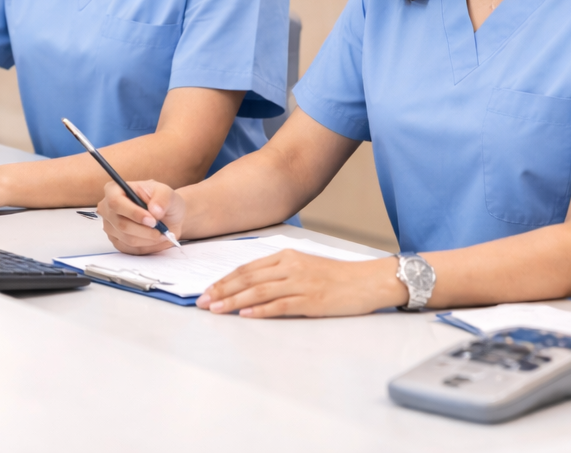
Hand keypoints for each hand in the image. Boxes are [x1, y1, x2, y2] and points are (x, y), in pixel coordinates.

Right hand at [98, 179, 185, 253]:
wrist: (166, 217)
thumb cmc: (161, 201)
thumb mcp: (166, 192)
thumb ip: (162, 199)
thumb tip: (155, 211)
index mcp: (114, 190)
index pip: (115, 202)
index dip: (133, 213)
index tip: (152, 220)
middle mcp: (107, 209)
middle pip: (121, 224)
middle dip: (145, 230)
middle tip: (161, 229)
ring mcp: (110, 227)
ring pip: (127, 238)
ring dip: (148, 238)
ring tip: (161, 233)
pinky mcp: (116, 242)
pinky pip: (130, 249)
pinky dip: (146, 246)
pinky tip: (154, 238)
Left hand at [197, 251, 406, 317]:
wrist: (368, 281)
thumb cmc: (336, 276)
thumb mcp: (305, 266)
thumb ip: (279, 272)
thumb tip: (250, 285)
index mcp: (286, 256)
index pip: (247, 268)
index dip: (224, 280)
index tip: (208, 290)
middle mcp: (290, 267)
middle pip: (248, 279)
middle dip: (222, 290)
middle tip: (202, 302)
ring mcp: (300, 283)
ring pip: (259, 291)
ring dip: (233, 301)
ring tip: (216, 309)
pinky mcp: (311, 300)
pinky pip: (280, 305)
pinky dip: (260, 310)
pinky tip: (245, 315)